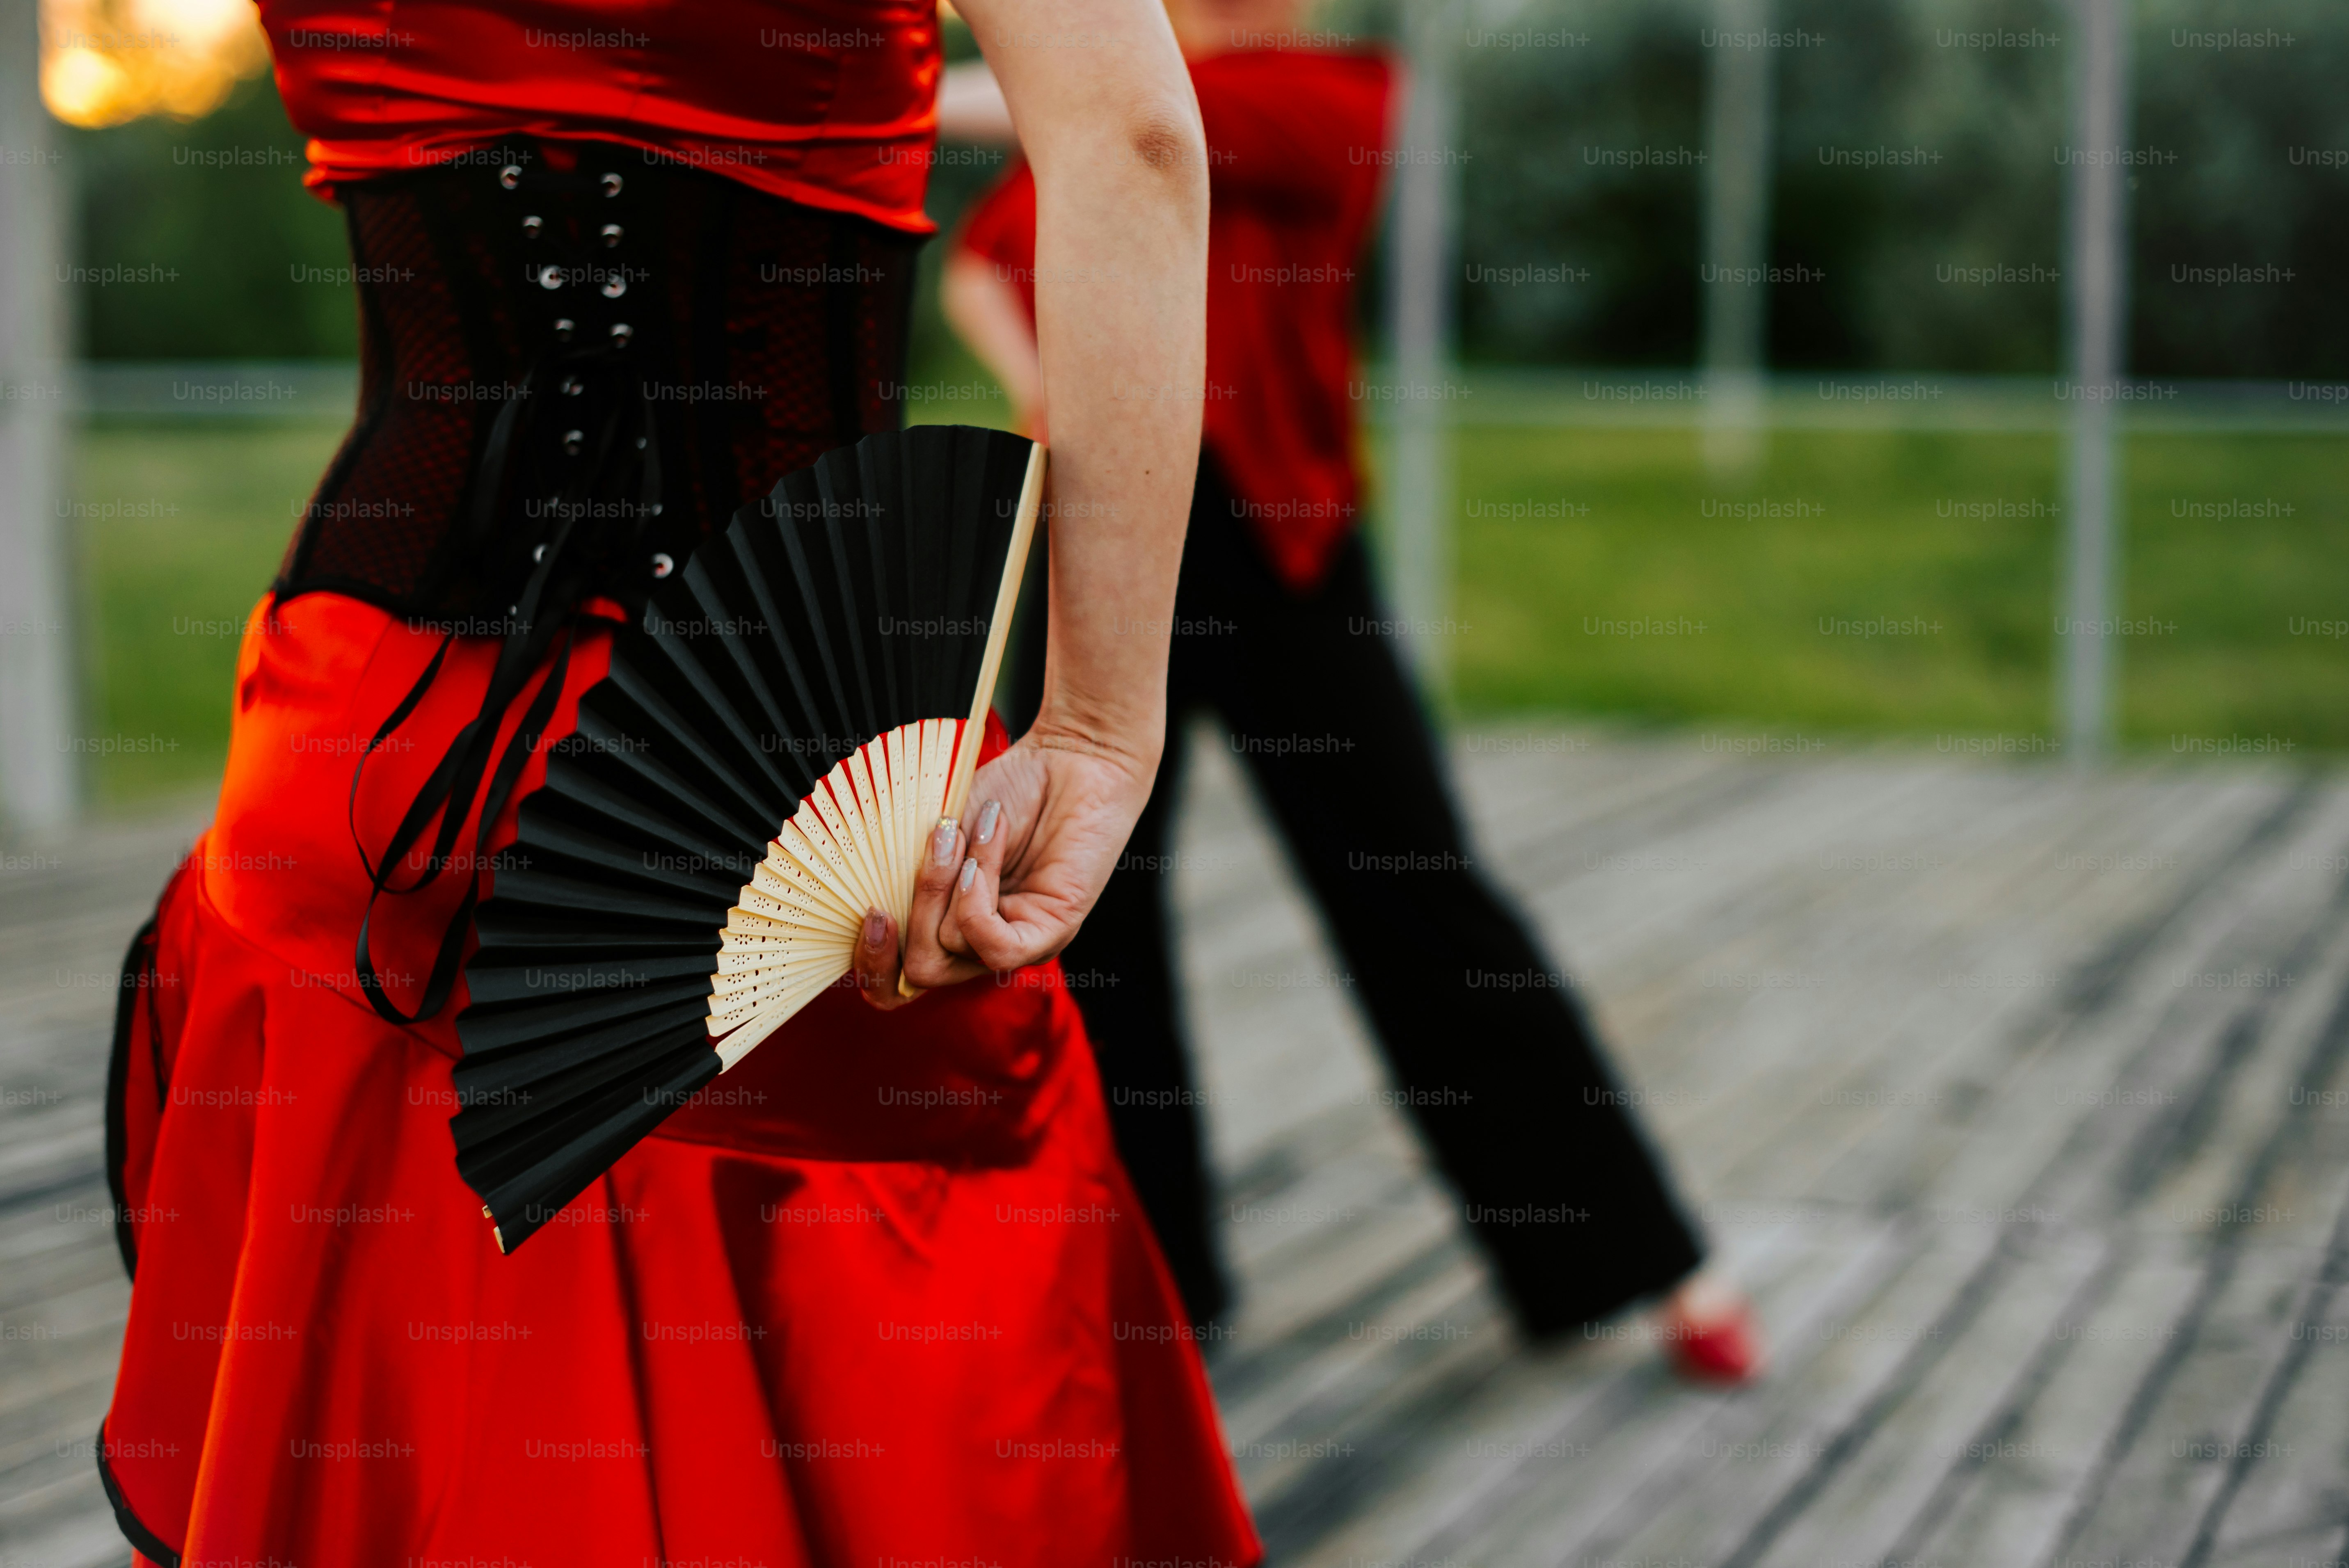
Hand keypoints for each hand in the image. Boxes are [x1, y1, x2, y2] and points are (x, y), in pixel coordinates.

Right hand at [850, 726, 1156, 1007]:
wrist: (1072, 757)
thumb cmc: (1009, 790)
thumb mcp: (939, 833)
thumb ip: (905, 873)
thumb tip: (873, 904)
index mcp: (948, 925)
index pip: (896, 984)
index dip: (871, 961)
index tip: (869, 910)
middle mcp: (982, 945)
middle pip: (919, 973)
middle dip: (910, 913)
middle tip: (930, 851)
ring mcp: (1017, 942)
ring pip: (950, 949)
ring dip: (949, 883)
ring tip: (974, 830)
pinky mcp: (1051, 934)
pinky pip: (995, 947)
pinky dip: (974, 902)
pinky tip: (981, 862)